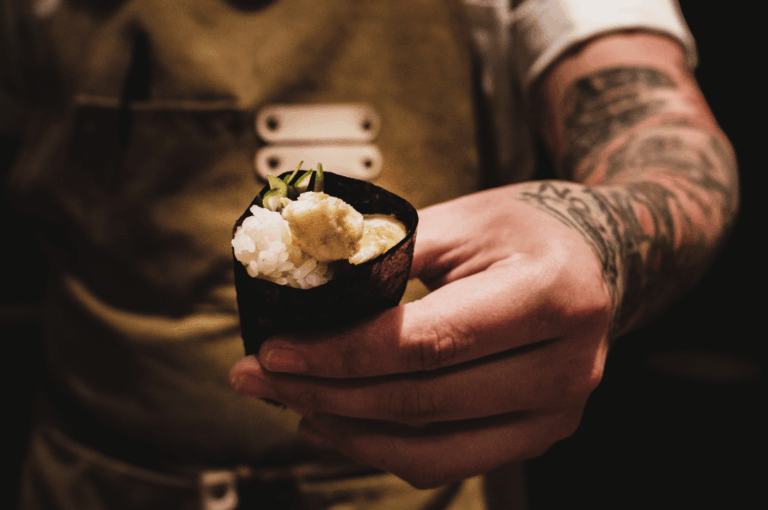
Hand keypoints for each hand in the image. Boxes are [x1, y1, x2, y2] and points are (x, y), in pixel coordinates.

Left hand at [230, 183, 612, 488]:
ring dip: (347, 430)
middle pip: (423, 401)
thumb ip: (386, 253)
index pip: (428, 342)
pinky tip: (341, 421)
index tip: (274, 351)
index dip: (342, 353)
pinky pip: (448, 460)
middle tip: (260, 378)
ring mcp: (556, 411)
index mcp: (549, 294)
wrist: (591, 261)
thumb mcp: (460, 220)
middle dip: (326, 393)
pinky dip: (385, 447)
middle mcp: (566, 365)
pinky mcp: (537, 433)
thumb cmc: (524, 231)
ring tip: (291, 400)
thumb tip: (304, 290)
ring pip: (431, 448)